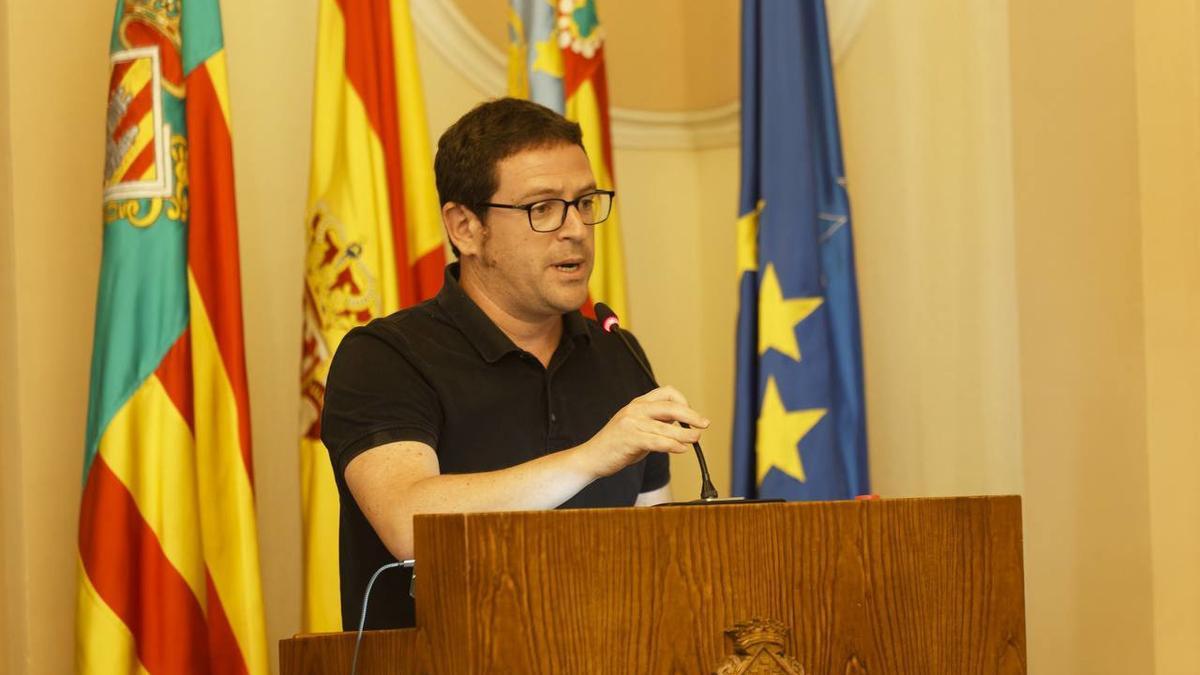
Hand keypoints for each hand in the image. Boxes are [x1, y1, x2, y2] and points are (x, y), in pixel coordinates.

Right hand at [575, 386, 709, 478]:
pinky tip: (682, 449)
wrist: (591, 457)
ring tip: (695, 439)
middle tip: (703, 424)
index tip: (692, 415)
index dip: (684, 402)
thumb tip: (681, 426)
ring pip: (667, 426)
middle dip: (691, 415)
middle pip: (670, 406)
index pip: (667, 393)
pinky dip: (673, 444)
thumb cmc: (616, 445)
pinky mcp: (630, 438)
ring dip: (686, 434)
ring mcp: (631, 423)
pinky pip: (657, 441)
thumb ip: (656, 424)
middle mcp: (635, 409)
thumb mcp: (637, 428)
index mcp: (638, 404)